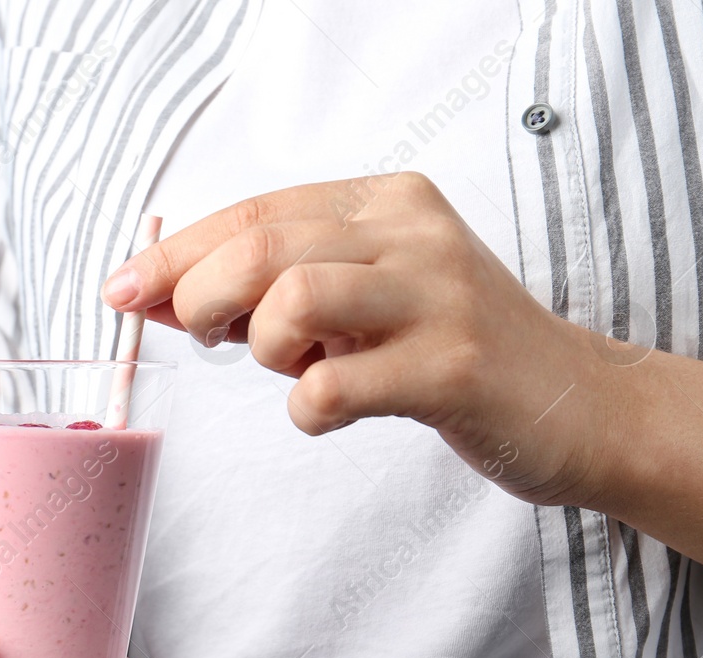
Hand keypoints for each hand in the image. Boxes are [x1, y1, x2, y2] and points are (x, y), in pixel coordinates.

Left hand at [102, 171, 616, 507]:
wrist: (580, 403)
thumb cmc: (450, 350)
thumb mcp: (365, 298)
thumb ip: (272, 289)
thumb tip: (156, 293)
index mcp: (387, 204)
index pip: (254, 212)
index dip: (174, 253)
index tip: (122, 290)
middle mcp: (414, 235)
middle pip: (261, 248)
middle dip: (199, 297)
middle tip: (205, 339)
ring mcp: (438, 298)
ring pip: (292, 300)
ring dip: (264, 350)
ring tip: (295, 369)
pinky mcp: (454, 369)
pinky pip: (333, 388)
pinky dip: (307, 409)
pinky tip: (330, 410)